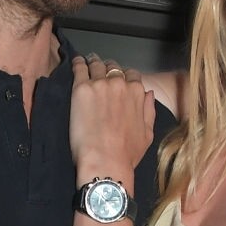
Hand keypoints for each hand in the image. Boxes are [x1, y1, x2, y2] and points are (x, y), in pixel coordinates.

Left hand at [70, 55, 155, 183]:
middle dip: (108, 69)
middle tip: (100, 74)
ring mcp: (100, 84)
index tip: (116, 82)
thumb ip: (149, 111)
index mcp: (137, 92)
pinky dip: (78, 64)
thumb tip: (148, 93)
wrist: (105, 161)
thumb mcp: (147, 134)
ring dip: (93, 64)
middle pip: (113, 67)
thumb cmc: (127, 154)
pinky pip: (79, 68)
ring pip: (96, 65)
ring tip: (87, 65)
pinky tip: (76, 64)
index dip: (123, 77)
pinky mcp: (82, 89)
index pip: (131, 74)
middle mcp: (120, 83)